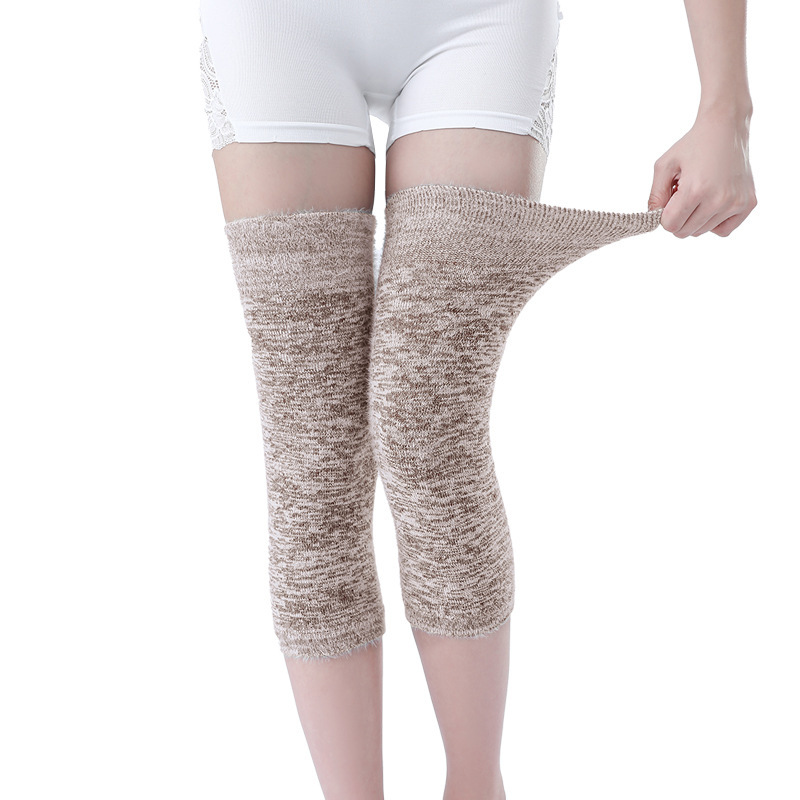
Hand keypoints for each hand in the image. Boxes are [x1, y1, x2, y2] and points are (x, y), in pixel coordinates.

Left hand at [647, 107, 756, 237]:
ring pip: (702, 231)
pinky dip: (714, 222)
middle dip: (679, 217)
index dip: (665, 215)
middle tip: (686, 194)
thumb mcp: (664, 166)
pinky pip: (723, 230)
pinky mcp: (748, 204)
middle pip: (685, 232)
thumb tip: (654, 218)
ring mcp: (736, 203)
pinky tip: (714, 202)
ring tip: (702, 192)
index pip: (670, 225)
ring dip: (696, 218)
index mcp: (695, 190)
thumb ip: (654, 196)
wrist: (726, 128)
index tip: (671, 198)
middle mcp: (719, 200)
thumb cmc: (693, 146)